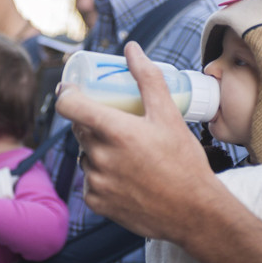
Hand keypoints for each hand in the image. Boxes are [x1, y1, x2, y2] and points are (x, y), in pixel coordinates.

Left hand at [55, 42, 216, 243]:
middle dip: (91, 121)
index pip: (69, 105)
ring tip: (125, 152)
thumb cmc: (184, 162)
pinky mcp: (96, 202)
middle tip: (114, 120)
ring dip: (96, 149)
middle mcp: (100, 157)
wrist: (194, 213)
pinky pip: (90, 180)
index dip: (67, 94)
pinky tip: (124, 175)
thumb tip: (132, 49)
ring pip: (85, 155)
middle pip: (80, 129)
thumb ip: (148, 78)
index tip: (73, 90)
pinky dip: (101, 175)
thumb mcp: (169, 115)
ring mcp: (96, 182)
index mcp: (115, 131)